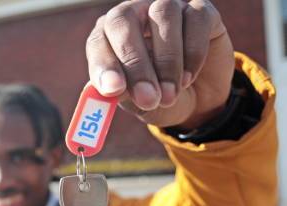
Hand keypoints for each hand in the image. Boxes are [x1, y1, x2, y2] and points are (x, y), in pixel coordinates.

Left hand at [86, 0, 233, 127]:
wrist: (197, 100)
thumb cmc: (155, 96)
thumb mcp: (135, 102)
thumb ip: (122, 94)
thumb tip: (112, 90)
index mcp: (108, 36)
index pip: (97, 41)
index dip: (103, 64)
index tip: (112, 90)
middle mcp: (134, 13)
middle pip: (124, 21)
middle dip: (135, 63)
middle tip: (147, 98)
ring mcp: (168, 6)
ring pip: (163, 15)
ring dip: (167, 61)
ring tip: (169, 96)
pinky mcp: (201, 10)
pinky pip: (197, 19)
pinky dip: (193, 53)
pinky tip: (188, 79)